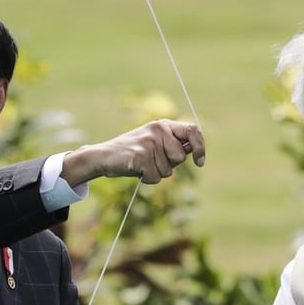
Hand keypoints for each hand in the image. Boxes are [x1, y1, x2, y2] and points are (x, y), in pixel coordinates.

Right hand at [61, 119, 204, 185]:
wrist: (103, 156)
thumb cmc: (132, 153)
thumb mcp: (155, 143)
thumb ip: (173, 145)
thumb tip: (194, 151)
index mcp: (163, 124)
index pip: (193, 130)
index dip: (200, 147)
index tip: (200, 162)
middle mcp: (158, 130)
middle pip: (180, 157)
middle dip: (169, 165)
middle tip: (151, 161)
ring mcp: (149, 142)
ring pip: (168, 171)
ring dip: (156, 173)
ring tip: (141, 165)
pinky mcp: (140, 155)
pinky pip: (155, 177)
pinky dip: (146, 179)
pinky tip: (135, 171)